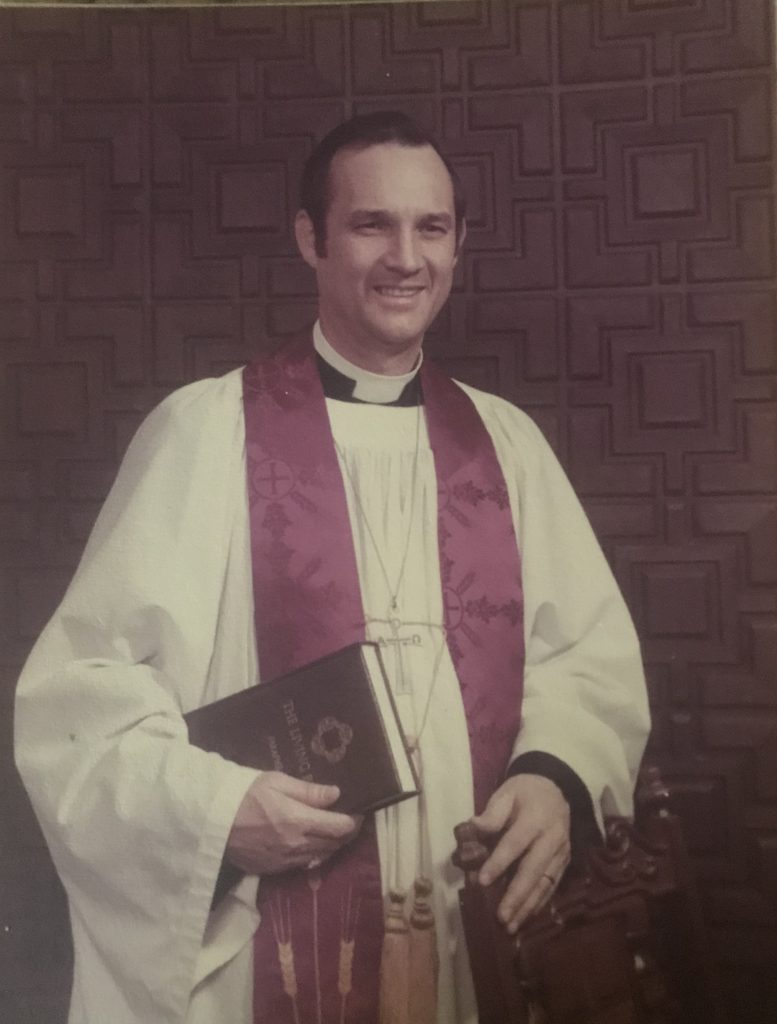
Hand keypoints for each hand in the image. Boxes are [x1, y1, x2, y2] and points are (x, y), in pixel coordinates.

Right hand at [226, 771, 361, 875]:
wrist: (212, 821)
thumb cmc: (245, 794)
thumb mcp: (277, 782)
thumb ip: (309, 791)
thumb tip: (336, 794)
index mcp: (299, 821)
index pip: (340, 827)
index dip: (354, 821)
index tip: (359, 812)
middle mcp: (296, 845)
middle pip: (334, 845)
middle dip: (346, 834)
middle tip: (349, 821)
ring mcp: (285, 861)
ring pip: (321, 857)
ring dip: (331, 846)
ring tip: (332, 831)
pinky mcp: (273, 870)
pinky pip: (302, 864)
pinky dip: (313, 854)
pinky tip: (310, 843)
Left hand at [470, 773, 570, 934]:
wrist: (556, 788)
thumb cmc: (525, 791)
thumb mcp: (507, 792)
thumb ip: (492, 813)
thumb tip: (473, 827)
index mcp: (536, 818)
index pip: (516, 843)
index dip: (499, 863)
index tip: (483, 881)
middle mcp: (552, 838)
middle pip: (533, 870)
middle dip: (517, 895)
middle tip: (501, 917)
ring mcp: (561, 852)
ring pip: (545, 884)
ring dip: (528, 907)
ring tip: (512, 926)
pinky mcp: (564, 862)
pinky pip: (552, 886)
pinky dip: (539, 904)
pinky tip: (526, 918)